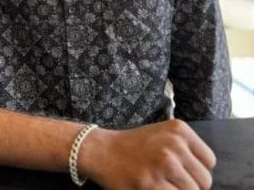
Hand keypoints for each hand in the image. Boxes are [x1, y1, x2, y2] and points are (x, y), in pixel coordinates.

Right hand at [80, 119, 215, 189]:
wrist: (103, 150)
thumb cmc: (134, 145)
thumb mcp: (163, 135)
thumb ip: (185, 149)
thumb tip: (205, 177)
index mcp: (179, 130)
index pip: (209, 161)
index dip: (198, 171)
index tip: (184, 173)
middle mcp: (174, 145)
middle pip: (204, 181)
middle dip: (191, 186)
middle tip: (172, 183)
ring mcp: (164, 164)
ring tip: (163, 186)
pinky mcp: (152, 184)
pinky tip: (155, 189)